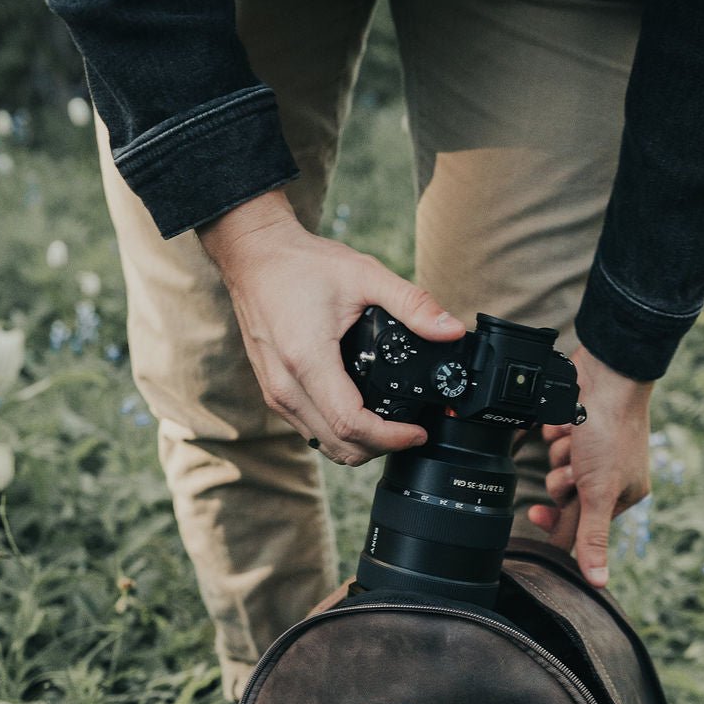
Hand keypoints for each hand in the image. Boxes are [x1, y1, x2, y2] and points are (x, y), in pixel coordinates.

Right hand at [199, 190, 465, 464]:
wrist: (253, 257)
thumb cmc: (301, 264)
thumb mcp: (365, 274)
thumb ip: (412, 303)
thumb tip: (451, 329)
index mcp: (307, 359)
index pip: (351, 423)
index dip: (390, 437)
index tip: (417, 432)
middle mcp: (286, 386)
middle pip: (339, 445)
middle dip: (381, 447)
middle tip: (411, 432)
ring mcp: (276, 394)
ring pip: (324, 445)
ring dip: (360, 446)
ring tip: (391, 427)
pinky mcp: (274, 394)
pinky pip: (311, 431)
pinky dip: (340, 435)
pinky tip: (362, 417)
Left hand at [529, 345, 652, 587]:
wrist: (607, 373)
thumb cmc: (612, 431)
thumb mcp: (599, 492)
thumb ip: (593, 537)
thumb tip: (598, 582)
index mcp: (623, 495)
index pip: (580, 525)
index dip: (558, 521)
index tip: (537, 514)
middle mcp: (609, 475)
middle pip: (563, 497)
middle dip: (562, 479)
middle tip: (574, 465)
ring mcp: (591, 450)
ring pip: (555, 469)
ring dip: (559, 453)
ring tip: (578, 436)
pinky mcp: (576, 428)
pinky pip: (551, 441)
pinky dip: (556, 430)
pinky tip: (568, 419)